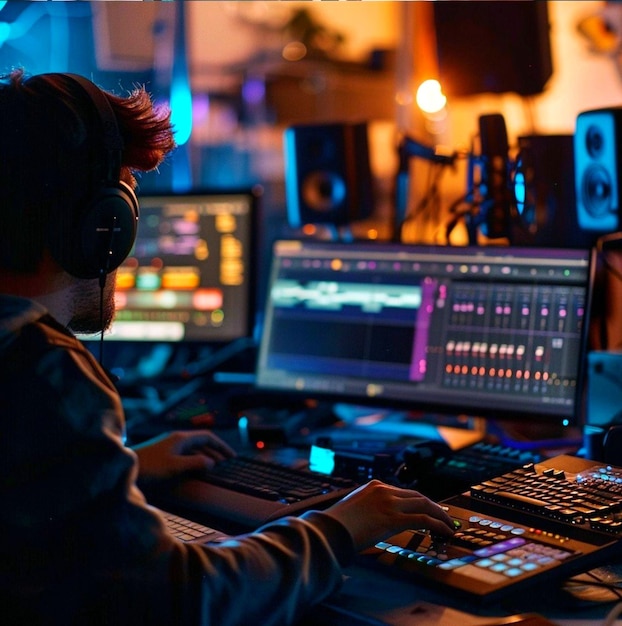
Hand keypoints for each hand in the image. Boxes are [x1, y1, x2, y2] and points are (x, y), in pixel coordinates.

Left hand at [132, 430, 234, 481]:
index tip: (232, 456)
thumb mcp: (175, 466)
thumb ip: (195, 462)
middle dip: (216, 451)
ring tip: (215, 467)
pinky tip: (196, 469)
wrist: (125, 467)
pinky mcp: (163, 453)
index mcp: (181, 438)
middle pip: (202, 442)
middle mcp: (177, 439)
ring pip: (194, 448)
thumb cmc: (149, 467)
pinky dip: (196, 459)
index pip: (208, 437)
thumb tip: (212, 462)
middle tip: (227, 463)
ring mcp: (169, 445)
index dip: (221, 446)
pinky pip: (186, 453)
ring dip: (206, 455)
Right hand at [323, 480, 454, 551]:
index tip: (426, 509)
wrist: (329, 530)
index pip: (403, 492)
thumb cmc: (336, 524)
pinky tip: (444, 531)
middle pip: (417, 496)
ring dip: (440, 515)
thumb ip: (367, 509)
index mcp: (374, 486)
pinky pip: (423, 520)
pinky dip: (438, 524)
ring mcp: (390, 503)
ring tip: (448, 525)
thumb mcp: (353, 509)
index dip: (418, 501)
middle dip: (433, 506)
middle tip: (443, 516)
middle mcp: (384, 490)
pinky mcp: (394, 519)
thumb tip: (374, 521)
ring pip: (424, 504)